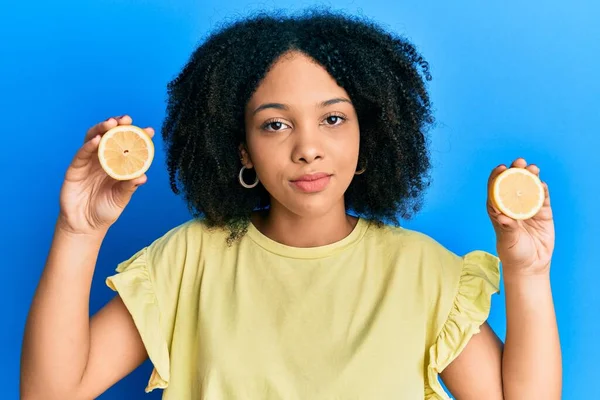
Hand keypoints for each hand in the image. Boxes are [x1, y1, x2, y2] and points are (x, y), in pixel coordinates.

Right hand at [58, 115, 154, 234]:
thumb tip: (143, 177)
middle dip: (117, 126)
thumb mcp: (121, 199)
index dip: (137, 136)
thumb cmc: (105, 210)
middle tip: (127, 119)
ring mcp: (87, 163)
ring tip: (111, 124)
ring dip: (102, 129)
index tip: (149, 130)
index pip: (127, 146)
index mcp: (116, 164)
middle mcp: (102, 160)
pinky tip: (97, 140)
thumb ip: (129, 187)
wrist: (85, 226)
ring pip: (93, 139)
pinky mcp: (74, 169)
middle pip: (109, 137)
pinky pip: (81, 154)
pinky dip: (88, 146)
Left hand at [486, 158, 554, 276]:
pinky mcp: (542, 213)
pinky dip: (543, 190)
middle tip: (519, 162)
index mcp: (498, 210)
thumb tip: (503, 217)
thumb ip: (507, 228)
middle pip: (512, 184)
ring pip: (529, 188)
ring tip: (532, 168)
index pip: (495, 189)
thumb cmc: (513, 253)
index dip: (497, 177)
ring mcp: (527, 208)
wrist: (531, 265)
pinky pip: (542, 198)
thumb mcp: (508, 241)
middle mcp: (512, 206)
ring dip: (530, 176)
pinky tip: (542, 184)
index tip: (501, 168)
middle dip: (515, 171)